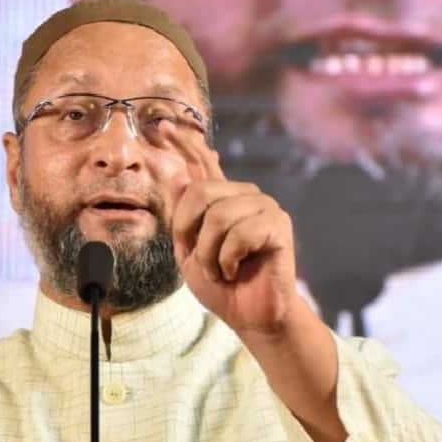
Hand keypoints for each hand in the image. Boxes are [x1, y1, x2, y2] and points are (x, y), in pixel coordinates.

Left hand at [167, 131, 301, 338]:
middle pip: (200, 192)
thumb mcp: (189, 250)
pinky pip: (239, 233)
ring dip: (210, 254)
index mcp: (222, 200)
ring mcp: (264, 207)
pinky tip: (236, 271)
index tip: (163, 125)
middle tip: (197, 258)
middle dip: (188, 230)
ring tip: (220, 270)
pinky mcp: (278, 225)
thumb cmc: (221, 284)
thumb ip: (183, 216)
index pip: (202, 165)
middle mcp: (244, 196)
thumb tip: (176, 176)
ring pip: (218, 216)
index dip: (184, 144)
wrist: (249, 315)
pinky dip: (228, 260)